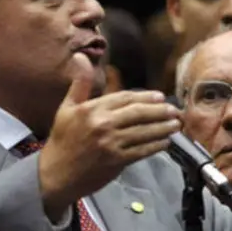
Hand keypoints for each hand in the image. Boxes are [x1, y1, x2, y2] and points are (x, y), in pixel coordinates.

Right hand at [39, 53, 181, 219]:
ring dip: (163, 128)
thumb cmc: (62, 140)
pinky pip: (141, 151)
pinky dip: (155, 146)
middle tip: (174, 110)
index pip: (124, 98)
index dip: (145, 97)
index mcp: (92, 109)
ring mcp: (111, 143)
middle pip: (138, 113)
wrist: (55, 174)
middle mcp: (103, 124)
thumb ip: (80, 83)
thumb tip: (81, 56)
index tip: (160, 97)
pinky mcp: (116, 161)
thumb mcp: (66, 108)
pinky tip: (165, 143)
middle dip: (160, 111)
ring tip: (176, 124)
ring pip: (143, 132)